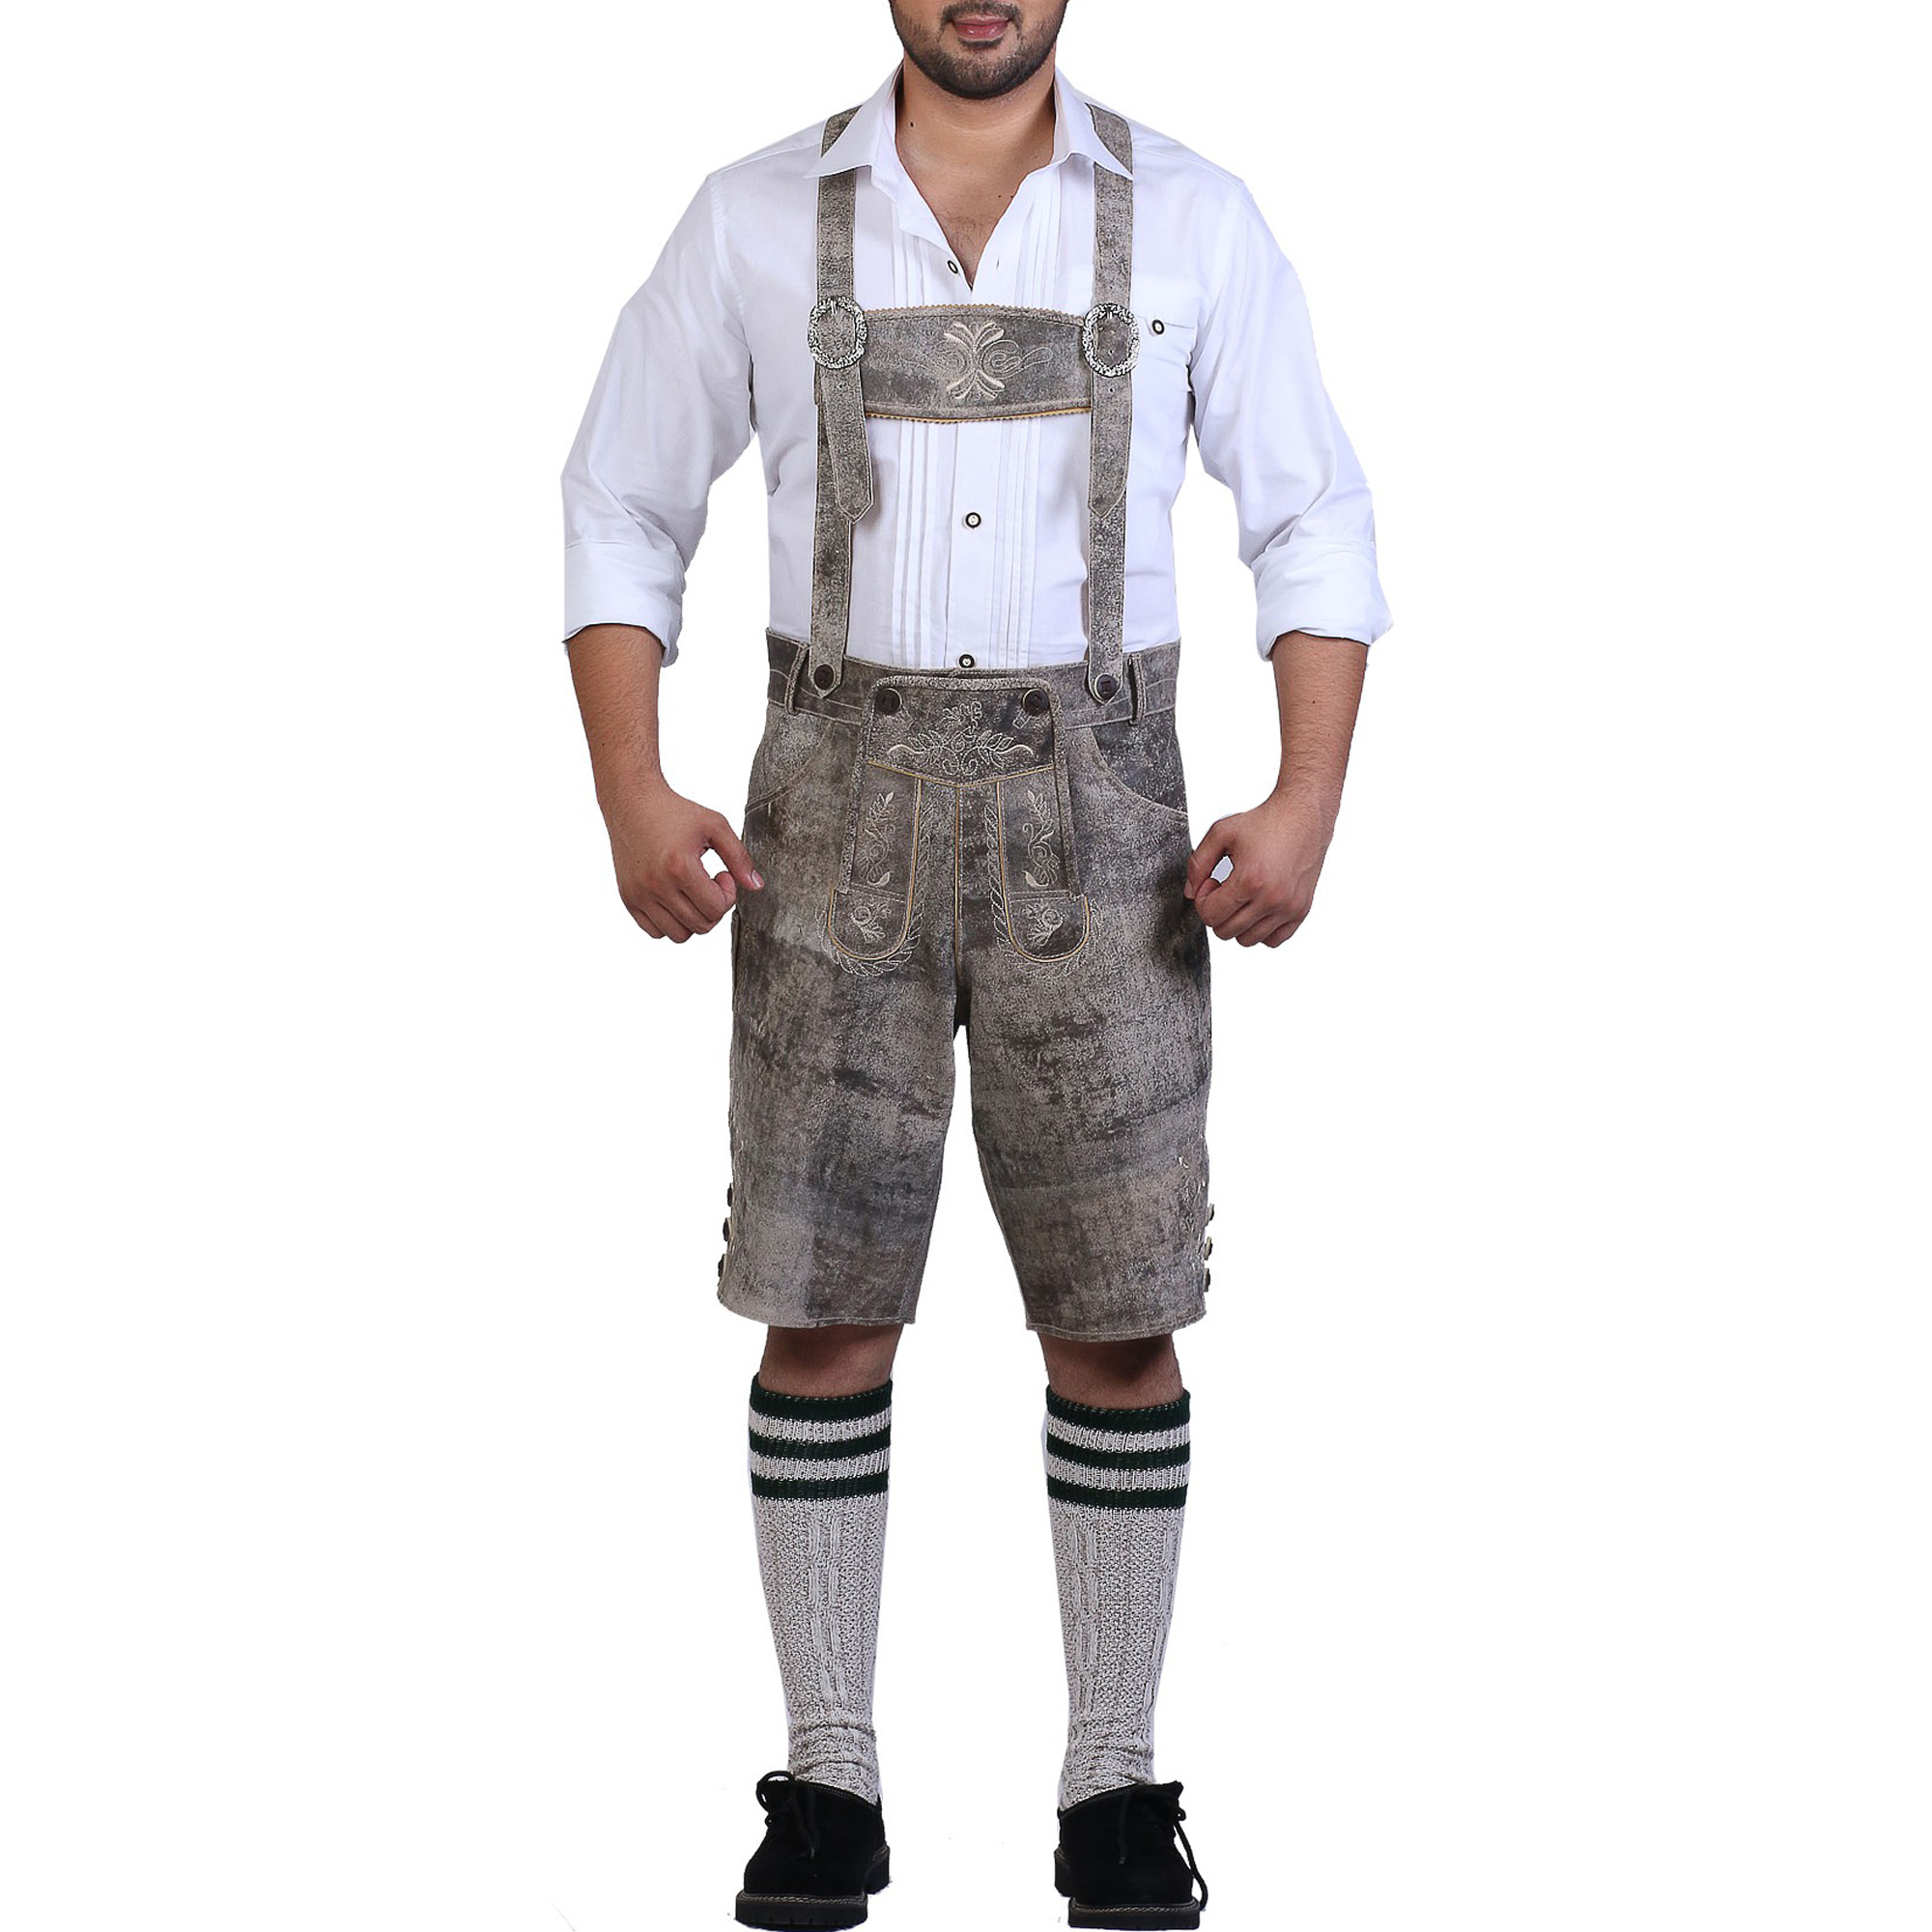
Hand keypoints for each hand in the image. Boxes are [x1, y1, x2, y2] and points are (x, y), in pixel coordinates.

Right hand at [602, 780, 762, 941]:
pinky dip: (671, 922)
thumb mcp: (715, 826)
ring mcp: (639, 895)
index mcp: (679, 866)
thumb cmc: (674, 812)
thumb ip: (739, 857)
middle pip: (701, 925)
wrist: (632, 803)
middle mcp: (656, 885)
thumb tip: (756, 886)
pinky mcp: (628, 899)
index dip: (728, 895)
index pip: (716, 908)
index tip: (722, 875)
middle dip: (714, 907)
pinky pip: (655, 932)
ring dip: (694, 918)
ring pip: (679, 935)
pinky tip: (675, 898)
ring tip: (692, 892)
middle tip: (710, 883)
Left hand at [1184, 785, 1338, 947]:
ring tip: (1243, 896)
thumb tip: (1190, 894)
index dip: (1203, 899)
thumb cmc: (1264, 822)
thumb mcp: (1221, 833)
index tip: (1212, 881)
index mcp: (1249, 881)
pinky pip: (1273, 940)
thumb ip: (1197, 864)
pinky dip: (1261, 929)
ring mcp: (1289, 908)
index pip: (1210, 916)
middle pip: (1225, 932)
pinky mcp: (1301, 911)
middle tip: (1225, 887)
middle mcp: (1271, 899)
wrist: (1303, 816)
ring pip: (1247, 940)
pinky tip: (1259, 906)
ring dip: (1238, 922)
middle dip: (1218, 911)